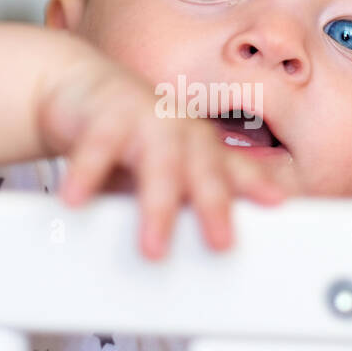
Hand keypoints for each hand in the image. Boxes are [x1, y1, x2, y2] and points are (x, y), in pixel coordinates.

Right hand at [36, 51, 290, 259]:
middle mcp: (179, 131)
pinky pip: (97, 147)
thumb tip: (195, 263)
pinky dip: (87, 174)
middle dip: (215, 204)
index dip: (256, 184)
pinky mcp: (104, 115)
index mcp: (199, 147)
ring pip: (158, 162)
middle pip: (204, 167)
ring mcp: (145, 118)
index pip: (233, 169)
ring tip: (153, 247)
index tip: (276, 203)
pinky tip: (75, 199)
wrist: (79, 87)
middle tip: (221, 243)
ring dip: (159, 205)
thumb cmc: (129, 139)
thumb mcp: (157, 176)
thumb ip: (177, 206)